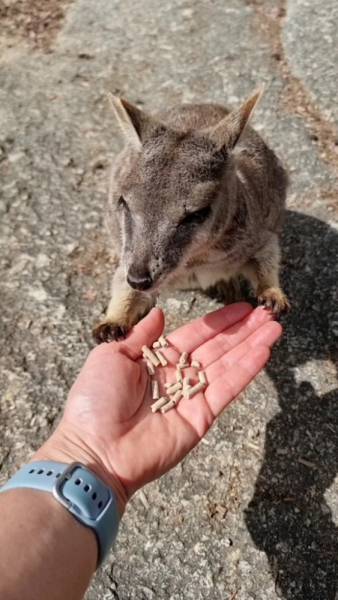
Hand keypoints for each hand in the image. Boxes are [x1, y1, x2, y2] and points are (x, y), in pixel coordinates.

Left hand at [35, 303, 280, 514]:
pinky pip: (226, 389)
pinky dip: (245, 370)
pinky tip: (263, 351)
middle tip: (267, 313)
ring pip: (227, 364)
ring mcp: (191, 397)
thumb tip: (158, 312)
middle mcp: (178, 376)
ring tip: (274, 327)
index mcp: (157, 360)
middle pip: (217, 347)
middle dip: (243, 330)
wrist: (94, 449)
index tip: (242, 307)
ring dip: (251, 345)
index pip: (196, 334)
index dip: (219, 321)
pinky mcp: (201, 417)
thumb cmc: (95, 401)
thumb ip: (140, 335)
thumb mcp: (111, 356)